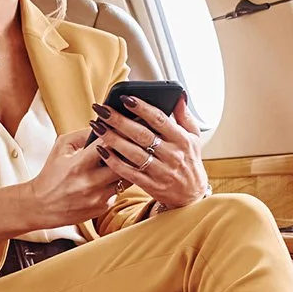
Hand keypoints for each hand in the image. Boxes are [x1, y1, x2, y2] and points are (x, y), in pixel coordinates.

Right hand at [23, 125, 124, 228]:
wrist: (42, 207)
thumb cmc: (51, 175)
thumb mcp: (61, 148)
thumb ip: (82, 134)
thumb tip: (104, 125)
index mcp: (78, 164)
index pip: (108, 144)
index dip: (119, 134)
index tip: (124, 128)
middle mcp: (90, 182)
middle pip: (125, 162)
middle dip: (128, 151)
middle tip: (131, 143)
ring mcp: (98, 197)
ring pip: (127, 177)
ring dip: (127, 167)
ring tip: (125, 158)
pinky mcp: (103, 207)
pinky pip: (119, 190)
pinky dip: (117, 182)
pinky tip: (110, 176)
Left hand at [91, 96, 210, 210]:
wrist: (192, 196)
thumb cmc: (190, 162)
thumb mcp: (194, 137)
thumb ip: (184, 116)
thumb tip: (178, 95)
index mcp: (182, 140)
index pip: (160, 119)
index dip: (141, 108)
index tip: (125, 98)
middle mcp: (172, 155)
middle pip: (141, 134)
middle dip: (119, 120)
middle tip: (102, 109)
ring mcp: (161, 171)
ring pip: (133, 153)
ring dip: (112, 139)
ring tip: (97, 126)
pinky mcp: (151, 185)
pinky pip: (129, 172)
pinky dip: (114, 161)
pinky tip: (102, 151)